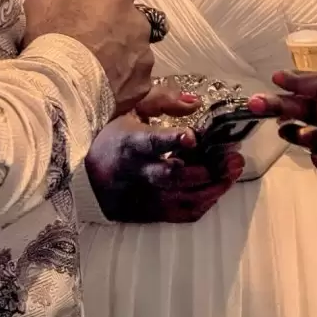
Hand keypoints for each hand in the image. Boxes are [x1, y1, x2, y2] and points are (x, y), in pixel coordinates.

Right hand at [23, 0, 156, 113]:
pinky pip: (136, 80)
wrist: (58, 92)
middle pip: (137, 19)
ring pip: (138, 52)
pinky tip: (103, 90)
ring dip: (124, 56)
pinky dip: (124, 84)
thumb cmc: (51, 41)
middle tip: (96, 40)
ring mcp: (144, 57)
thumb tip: (58, 4)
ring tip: (98, 70)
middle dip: (121, 27)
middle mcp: (138, 25)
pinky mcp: (142, 87)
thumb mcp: (41, 5)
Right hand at [86, 85, 244, 222]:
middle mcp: (135, 174)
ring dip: (213, 186)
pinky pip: (181, 215)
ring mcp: (141, 198)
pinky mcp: (147, 215)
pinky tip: (218, 188)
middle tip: (233, 157)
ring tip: (234, 170)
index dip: (171, 141)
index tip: (192, 137)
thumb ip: (162, 102)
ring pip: (183, 198)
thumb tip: (196, 102)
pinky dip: (203, 203)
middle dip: (207, 168)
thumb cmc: (111, 136)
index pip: (150, 143)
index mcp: (129, 144)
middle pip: (172, 176)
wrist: (82, 177)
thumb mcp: (130, 109)